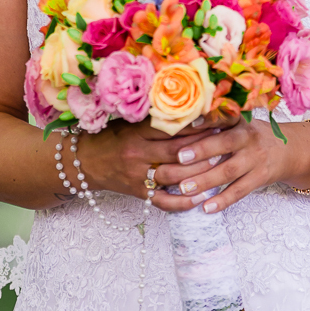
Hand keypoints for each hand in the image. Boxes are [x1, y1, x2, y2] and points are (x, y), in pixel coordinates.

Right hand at [75, 109, 235, 201]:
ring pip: (174, 177)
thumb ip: (155, 118)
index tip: (217, 121)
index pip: (172, 128)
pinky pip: (163, 201)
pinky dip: (183, 202)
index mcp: (137, 132)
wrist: (83, 161)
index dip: (197, 125)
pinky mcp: (138, 193)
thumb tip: (190, 108)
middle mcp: (138, 153)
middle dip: (204, 148)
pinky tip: (202, 198)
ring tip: (221, 167)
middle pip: (177, 152)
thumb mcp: (130, 122)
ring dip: (199, 174)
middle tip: (227, 143)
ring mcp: (138, 176)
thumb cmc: (111, 137)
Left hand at [149, 117, 309, 214]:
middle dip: (201, 150)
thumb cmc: (252, 135)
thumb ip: (216, 122)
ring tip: (184, 188)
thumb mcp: (240, 122)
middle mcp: (249, 137)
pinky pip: (240, 191)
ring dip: (206, 180)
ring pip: (229, 170)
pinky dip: (223, 200)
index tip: (185, 122)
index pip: (221, 118)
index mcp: (240, 121)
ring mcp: (256, 159)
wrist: (290, 150)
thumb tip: (180, 123)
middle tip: (179, 158)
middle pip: (224, 143)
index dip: (205, 119)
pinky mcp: (261, 177)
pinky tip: (206, 207)